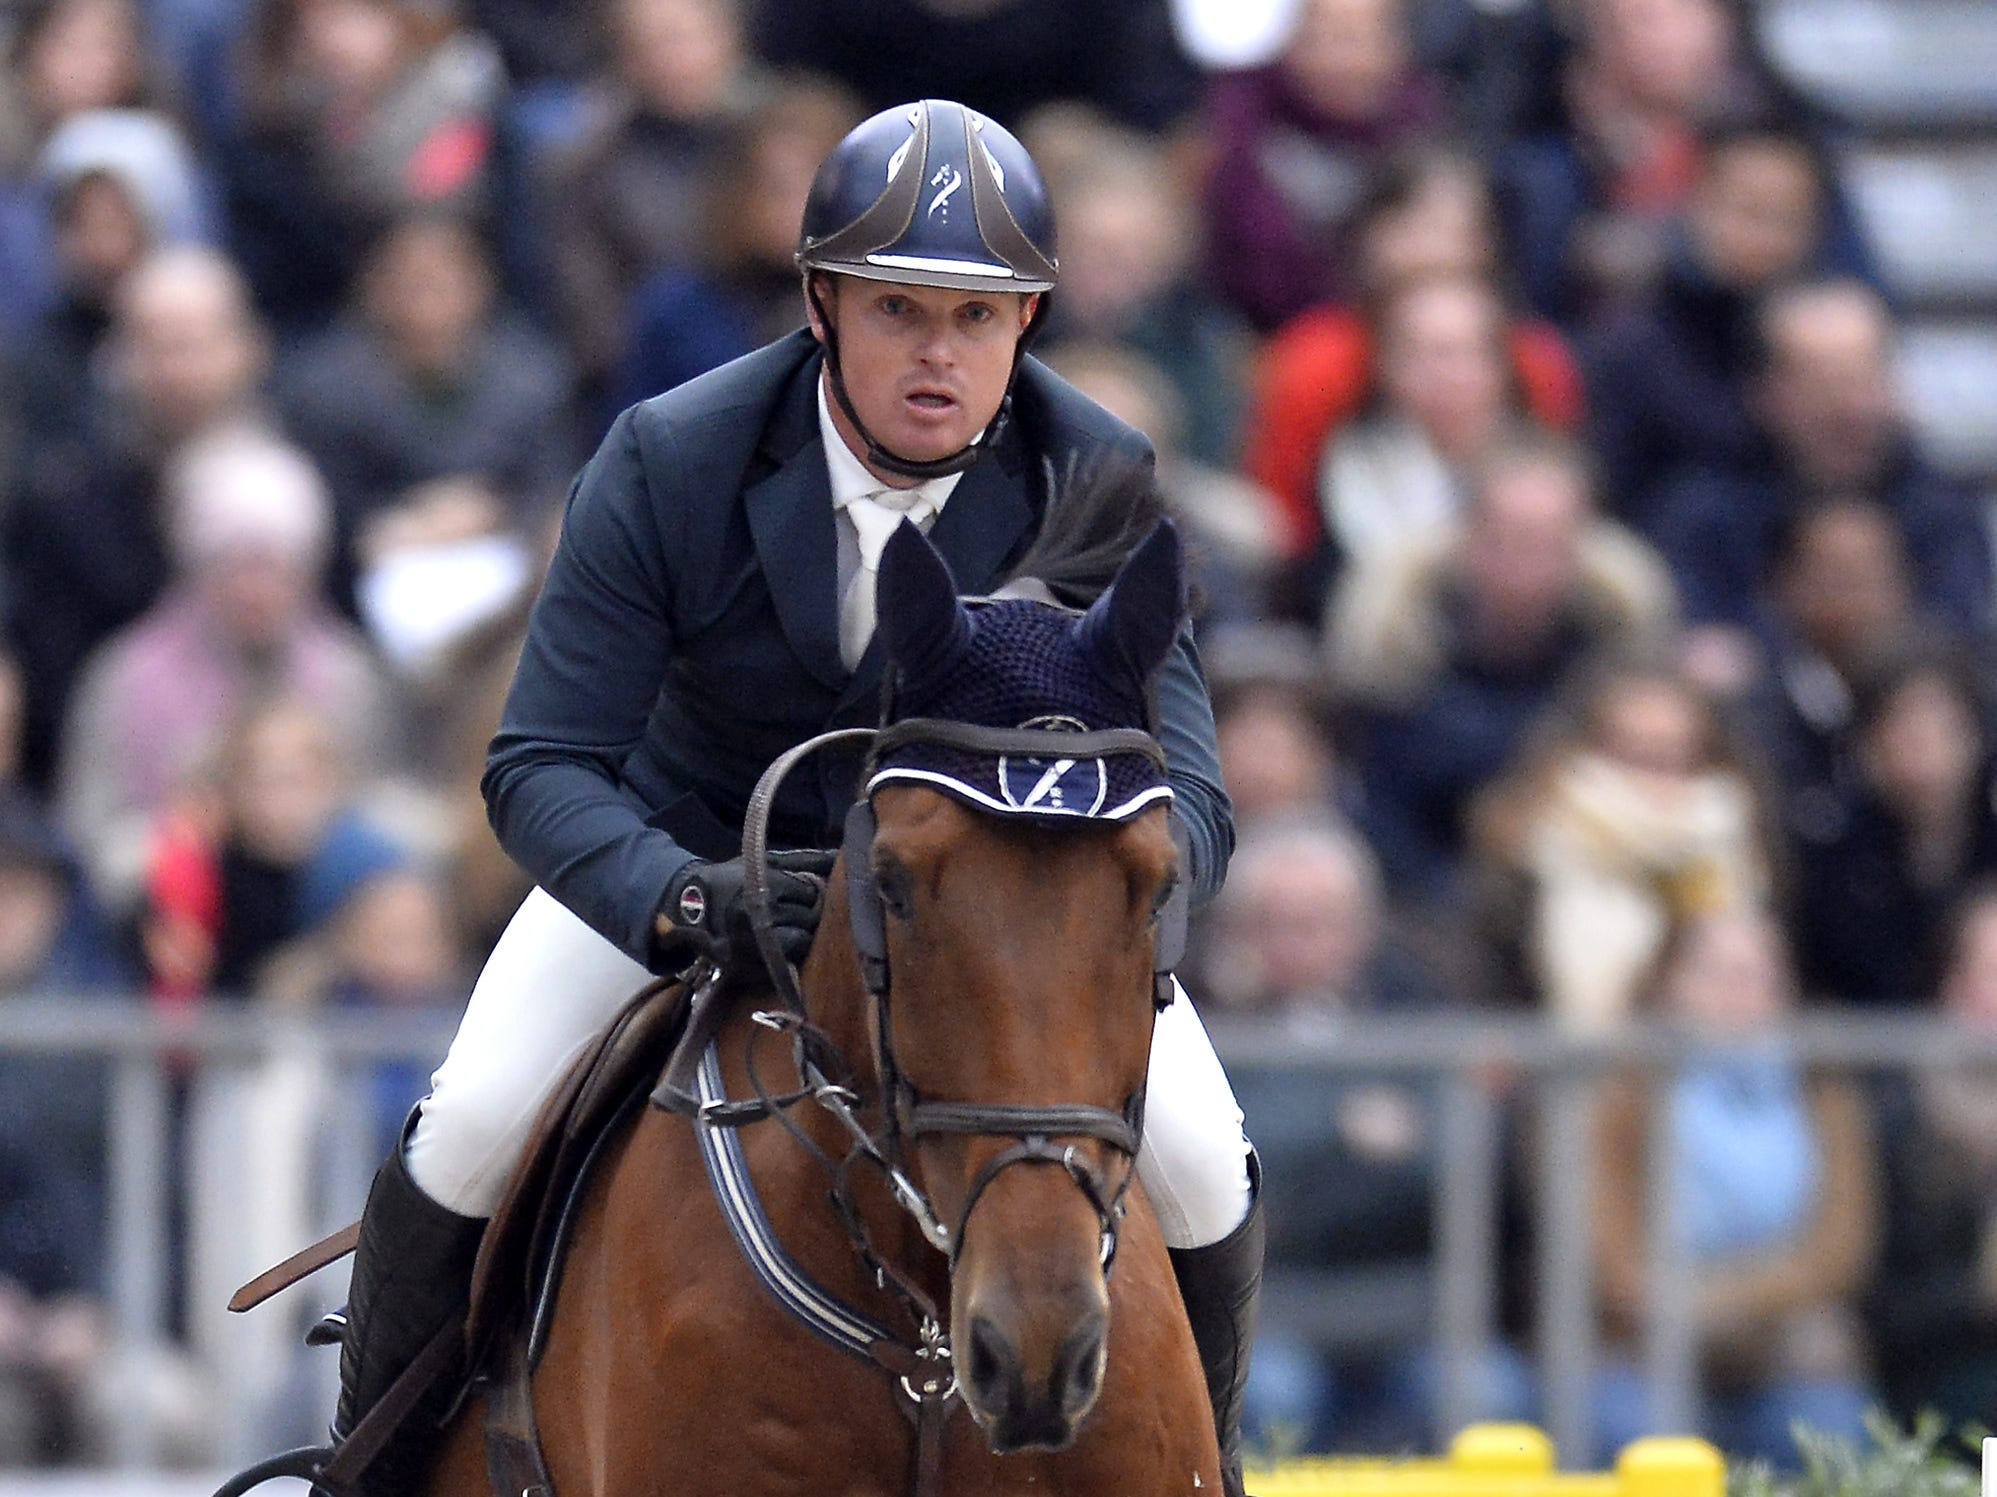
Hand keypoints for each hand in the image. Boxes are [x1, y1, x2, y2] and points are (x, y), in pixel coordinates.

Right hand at [655, 850, 833, 977]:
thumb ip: (806, 860)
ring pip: (802, 944)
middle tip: (796, 910)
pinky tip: (779, 944)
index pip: (809, 893)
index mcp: (765, 887)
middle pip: (809, 919)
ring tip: (789, 927)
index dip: (809, 892)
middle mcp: (760, 918)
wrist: (688, 906)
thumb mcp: (766, 861)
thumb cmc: (734, 879)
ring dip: (801, 935)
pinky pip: (785, 965)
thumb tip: (842, 857)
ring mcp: (753, 946)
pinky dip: (787, 955)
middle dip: (808, 914)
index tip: (800, 891)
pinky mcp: (747, 968)